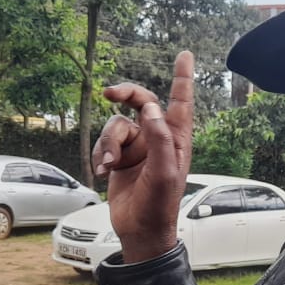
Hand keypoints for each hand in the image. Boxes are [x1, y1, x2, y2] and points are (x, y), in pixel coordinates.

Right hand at [94, 51, 194, 263]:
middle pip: (141, 102)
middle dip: (125, 94)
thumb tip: (151, 108)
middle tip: (108, 93)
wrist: (139, 230)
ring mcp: (138, 147)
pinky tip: (102, 171)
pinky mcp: (119, 158)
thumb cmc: (159, 205)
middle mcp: (157, 138)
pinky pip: (104, 142)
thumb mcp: (165, 171)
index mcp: (177, 139)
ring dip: (108, 143)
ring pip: (116, 125)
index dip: (182, 77)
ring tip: (108, 164)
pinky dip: (100, 154)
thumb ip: (160, 138)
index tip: (184, 55)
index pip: (180, 102)